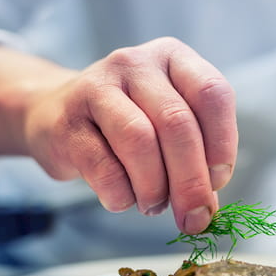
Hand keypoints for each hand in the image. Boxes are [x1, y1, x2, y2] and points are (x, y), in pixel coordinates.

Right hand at [23, 37, 237, 233]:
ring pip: (140, 141)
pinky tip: (122, 199)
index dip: (222, 143)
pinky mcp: (67, 121)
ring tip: (153, 205)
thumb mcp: (166, 125)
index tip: (218, 181)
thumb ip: (195, 156)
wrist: (52, 114)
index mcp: (172, 57)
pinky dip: (121, 195)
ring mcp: (97, 86)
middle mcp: (136, 63)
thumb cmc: (124, 124)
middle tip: (194, 218)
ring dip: (154, 188)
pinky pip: (104, 168)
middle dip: (191, 181)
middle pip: (176, 123)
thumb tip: (206, 208)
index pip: (213, 94)